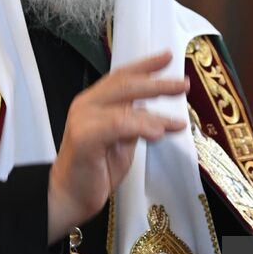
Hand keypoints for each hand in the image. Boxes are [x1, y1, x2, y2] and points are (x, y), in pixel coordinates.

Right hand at [47, 51, 189, 244]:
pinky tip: (157, 133)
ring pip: (125, 105)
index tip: (168, 56)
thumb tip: (157, 114)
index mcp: (95, 101)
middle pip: (126, 84)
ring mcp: (83, 119)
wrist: (69, 196)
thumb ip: (134, 122)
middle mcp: (87, 104)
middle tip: (183, 85)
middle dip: (158, 84)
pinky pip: (117, 125)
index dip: (146, 65)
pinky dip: (140, 126)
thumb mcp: (121, 140)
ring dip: (156, 113)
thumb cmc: (94, 169)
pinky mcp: (84, 137)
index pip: (122, 76)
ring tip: (177, 122)